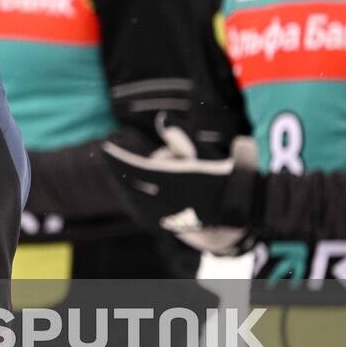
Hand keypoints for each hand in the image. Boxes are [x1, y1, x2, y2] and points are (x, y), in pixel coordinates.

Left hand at [103, 115, 258, 254]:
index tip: (106, 148)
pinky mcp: (170, 228)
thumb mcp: (204, 154)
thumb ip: (180, 138)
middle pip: (132, 186)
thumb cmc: (224, 179)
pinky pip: (144, 213)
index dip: (118, 159)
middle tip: (109, 158)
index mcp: (179, 181)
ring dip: (126, 186)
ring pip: (136, 201)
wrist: (240, 215)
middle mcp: (171, 202)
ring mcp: (169, 217)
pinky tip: (130, 194)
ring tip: (120, 174)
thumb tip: (160, 118)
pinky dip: (135, 201)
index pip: (138, 169)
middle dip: (118, 172)